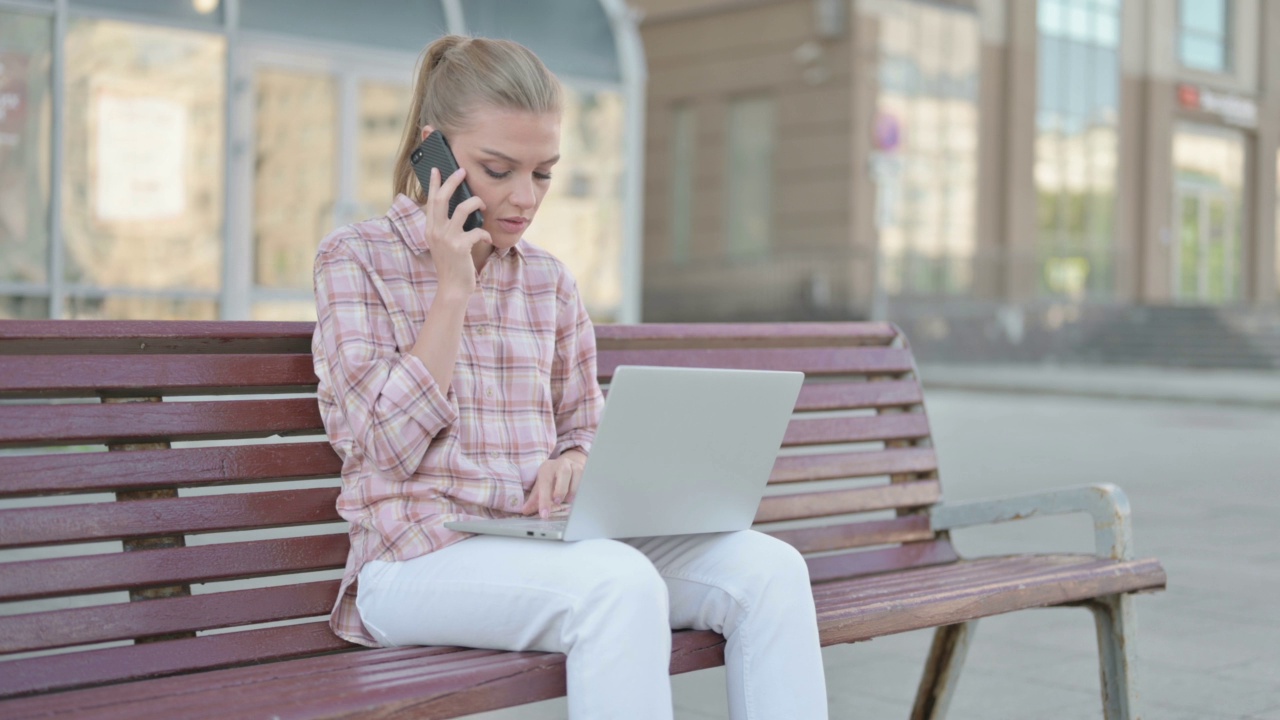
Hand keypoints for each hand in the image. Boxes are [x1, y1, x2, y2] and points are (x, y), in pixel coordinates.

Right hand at [423, 165, 490, 296]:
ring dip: (476, 202)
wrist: (452, 288)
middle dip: (452, 182)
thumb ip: (447, 227)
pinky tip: (487, 237)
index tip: (436, 169)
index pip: (431, 201)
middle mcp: (435, 232)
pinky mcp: (460, 247)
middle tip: (462, 171)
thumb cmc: (453, 265)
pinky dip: (485, 232)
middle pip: (442, 198)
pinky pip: (477, 230)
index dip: (433, 184)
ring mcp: (447, 239)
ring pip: (463, 209)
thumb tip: (461, 207)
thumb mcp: (444, 244)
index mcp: (430, 229)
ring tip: (483, 204)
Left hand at [521, 450, 586, 518]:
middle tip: (558, 502)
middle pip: (564, 473)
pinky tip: (580, 497)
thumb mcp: (540, 486)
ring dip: (574, 490)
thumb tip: (524, 510)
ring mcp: (575, 466)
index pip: (545, 483)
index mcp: (547, 468)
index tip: (544, 514)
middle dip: (561, 488)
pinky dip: (584, 489)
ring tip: (569, 500)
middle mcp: (562, 464)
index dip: (544, 500)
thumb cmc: (551, 478)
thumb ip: (534, 500)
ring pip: (578, 475)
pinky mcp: (585, 470)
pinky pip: (587, 478)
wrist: (565, 465)